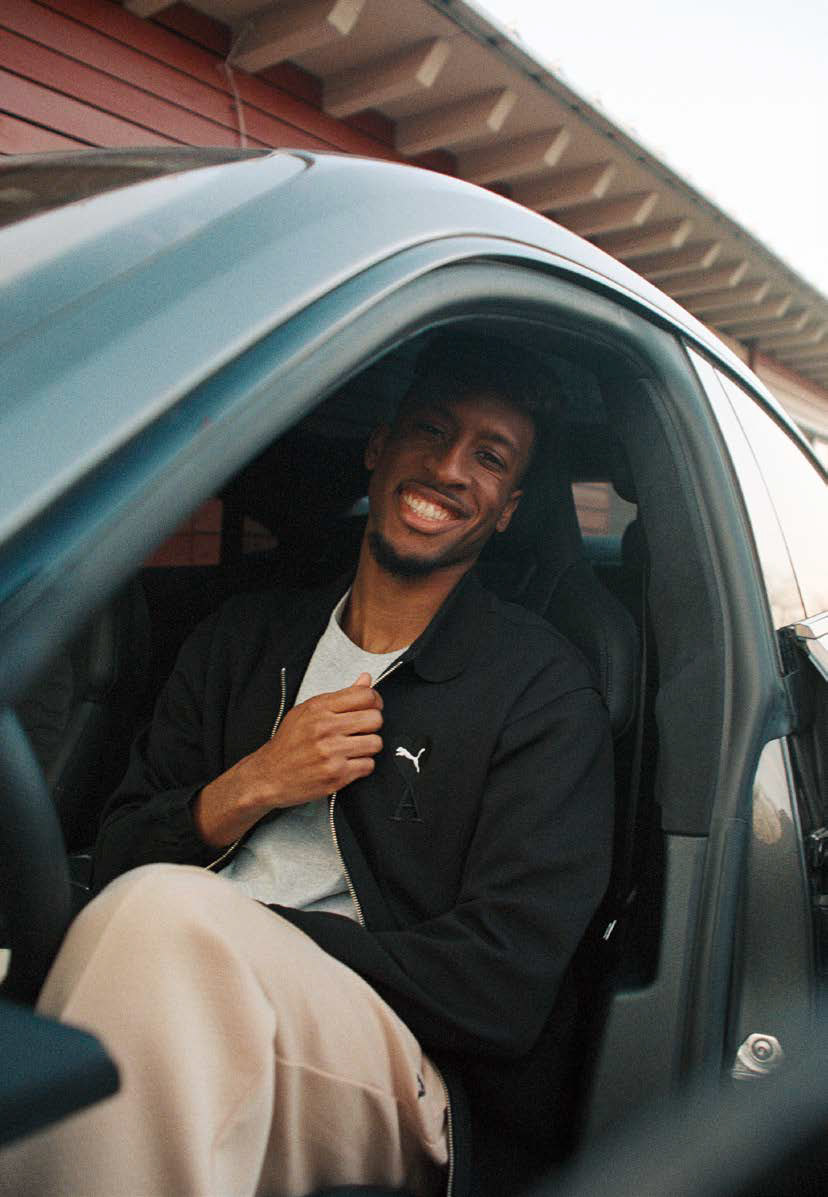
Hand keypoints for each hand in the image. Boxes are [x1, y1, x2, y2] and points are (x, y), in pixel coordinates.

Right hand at [193, 674, 382, 847]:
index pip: (365, 695)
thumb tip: (366, 679)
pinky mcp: (336, 775)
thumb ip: (340, 696)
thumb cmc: (289, 743)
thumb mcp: (307, 711)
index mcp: (319, 708)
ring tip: (353, 748)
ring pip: (375, 743)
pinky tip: (348, 763)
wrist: (268, 776)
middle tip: (361, 730)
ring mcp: (331, 752)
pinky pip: (368, 765)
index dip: (375, 701)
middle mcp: (325, 728)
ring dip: (368, 747)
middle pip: (375, 718)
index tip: (372, 707)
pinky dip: (362, 766)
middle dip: (372, 725)